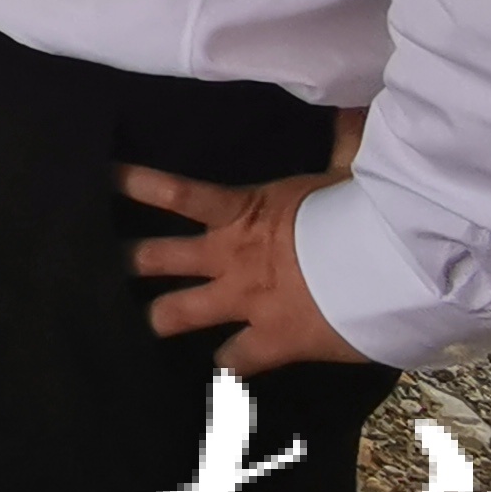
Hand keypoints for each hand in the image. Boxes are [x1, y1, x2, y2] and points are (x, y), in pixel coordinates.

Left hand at [123, 112, 368, 373]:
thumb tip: (349, 107)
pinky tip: (212, 384)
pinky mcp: (270, 341)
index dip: (136, 184)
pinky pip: (233, 363)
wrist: (388, 271)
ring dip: (160, 319)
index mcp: (242, 213)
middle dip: (130, 262)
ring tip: (140, 327)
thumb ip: (341, 143)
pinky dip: (226, 372)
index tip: (101, 179)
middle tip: (102, 267)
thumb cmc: (365, 215)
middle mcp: (230, 257)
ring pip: (178, 314)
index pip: (175, 193)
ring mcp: (244, 302)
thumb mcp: (347, 174)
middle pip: (156, 259)